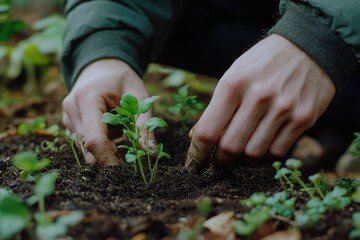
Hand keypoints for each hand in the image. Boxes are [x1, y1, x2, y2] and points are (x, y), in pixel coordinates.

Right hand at [62, 59, 152, 164]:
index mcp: (88, 98)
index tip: (126, 171)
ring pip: (86, 149)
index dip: (109, 159)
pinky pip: (84, 144)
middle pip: (88, 149)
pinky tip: (113, 131)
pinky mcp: (69, 123)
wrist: (102, 66)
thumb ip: (144, 125)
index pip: (94, 139)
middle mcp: (72, 109)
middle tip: (132, 149)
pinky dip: (102, 144)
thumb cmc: (123, 79)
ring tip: (122, 132)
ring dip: (106, 149)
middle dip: (110, 156)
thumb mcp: (140, 97)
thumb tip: (151, 154)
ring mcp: (67, 117)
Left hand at [185, 34, 335, 172]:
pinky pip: (277, 152)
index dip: (198, 154)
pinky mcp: (303, 118)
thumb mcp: (234, 75)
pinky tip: (262, 143)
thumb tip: (199, 138)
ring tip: (240, 152)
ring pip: (253, 154)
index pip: (207, 132)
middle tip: (217, 161)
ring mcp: (283, 109)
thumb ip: (218, 106)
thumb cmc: (262, 64)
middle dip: (219, 161)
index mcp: (233, 84)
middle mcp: (258, 97)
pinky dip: (265, 154)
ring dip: (242, 160)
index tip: (195, 165)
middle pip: (230, 148)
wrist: (308, 47)